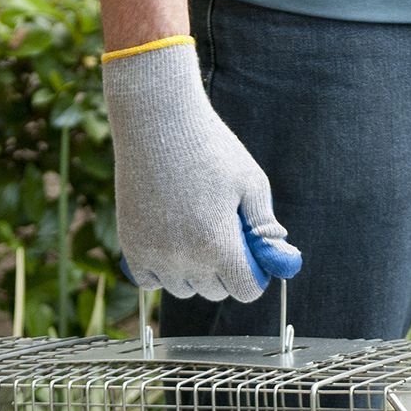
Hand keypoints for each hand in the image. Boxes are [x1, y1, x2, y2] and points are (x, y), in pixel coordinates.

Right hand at [102, 39, 301, 301]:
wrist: (155, 118)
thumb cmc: (210, 147)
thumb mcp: (251, 182)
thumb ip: (266, 226)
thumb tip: (279, 260)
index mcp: (220, 245)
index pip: (246, 291)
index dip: (254, 276)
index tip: (250, 256)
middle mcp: (186, 258)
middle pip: (215, 292)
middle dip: (224, 271)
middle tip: (219, 232)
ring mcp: (155, 255)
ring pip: (182, 289)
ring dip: (192, 272)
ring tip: (192, 232)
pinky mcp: (131, 246)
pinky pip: (149, 281)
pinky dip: (160, 271)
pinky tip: (167, 242)